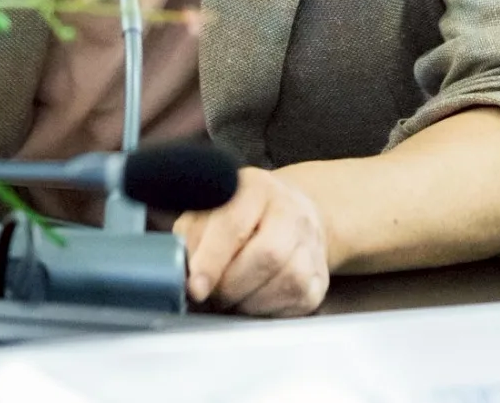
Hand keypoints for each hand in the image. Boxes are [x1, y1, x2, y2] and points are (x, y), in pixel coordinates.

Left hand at [174, 167, 330, 316]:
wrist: (290, 216)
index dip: (212, 260)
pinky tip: (253, 300)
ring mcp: (312, 245)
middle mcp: (291, 211)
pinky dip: (267, 310)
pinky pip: (295, 303)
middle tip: (211, 295)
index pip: (234, 224)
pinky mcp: (321, 279)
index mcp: (256, 188)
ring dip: (248, 301)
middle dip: (231, 285)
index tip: (195, 287)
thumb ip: (190, 234)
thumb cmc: (239, 216)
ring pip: (285, 283)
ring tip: (231, 297)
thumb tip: (179, 269)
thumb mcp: (208, 211)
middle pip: (267, 256)